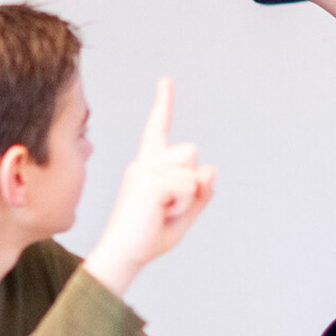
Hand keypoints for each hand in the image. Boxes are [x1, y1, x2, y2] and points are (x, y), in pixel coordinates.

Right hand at [82, 77, 216, 298]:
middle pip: (190, 151)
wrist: (125, 255)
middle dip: (192, 180)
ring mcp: (144, 169)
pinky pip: (188, 186)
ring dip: (188, 196)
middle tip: (169, 207)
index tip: (166, 80)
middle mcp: (144, 163)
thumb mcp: (185, 214)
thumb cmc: (149, 236)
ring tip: (164, 211)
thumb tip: (210, 168)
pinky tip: (160, 214)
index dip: (163, 104)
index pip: (158, 129)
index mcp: (150, 167)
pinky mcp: (148, 180)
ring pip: (191, 169)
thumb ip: (201, 192)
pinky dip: (183, 205)